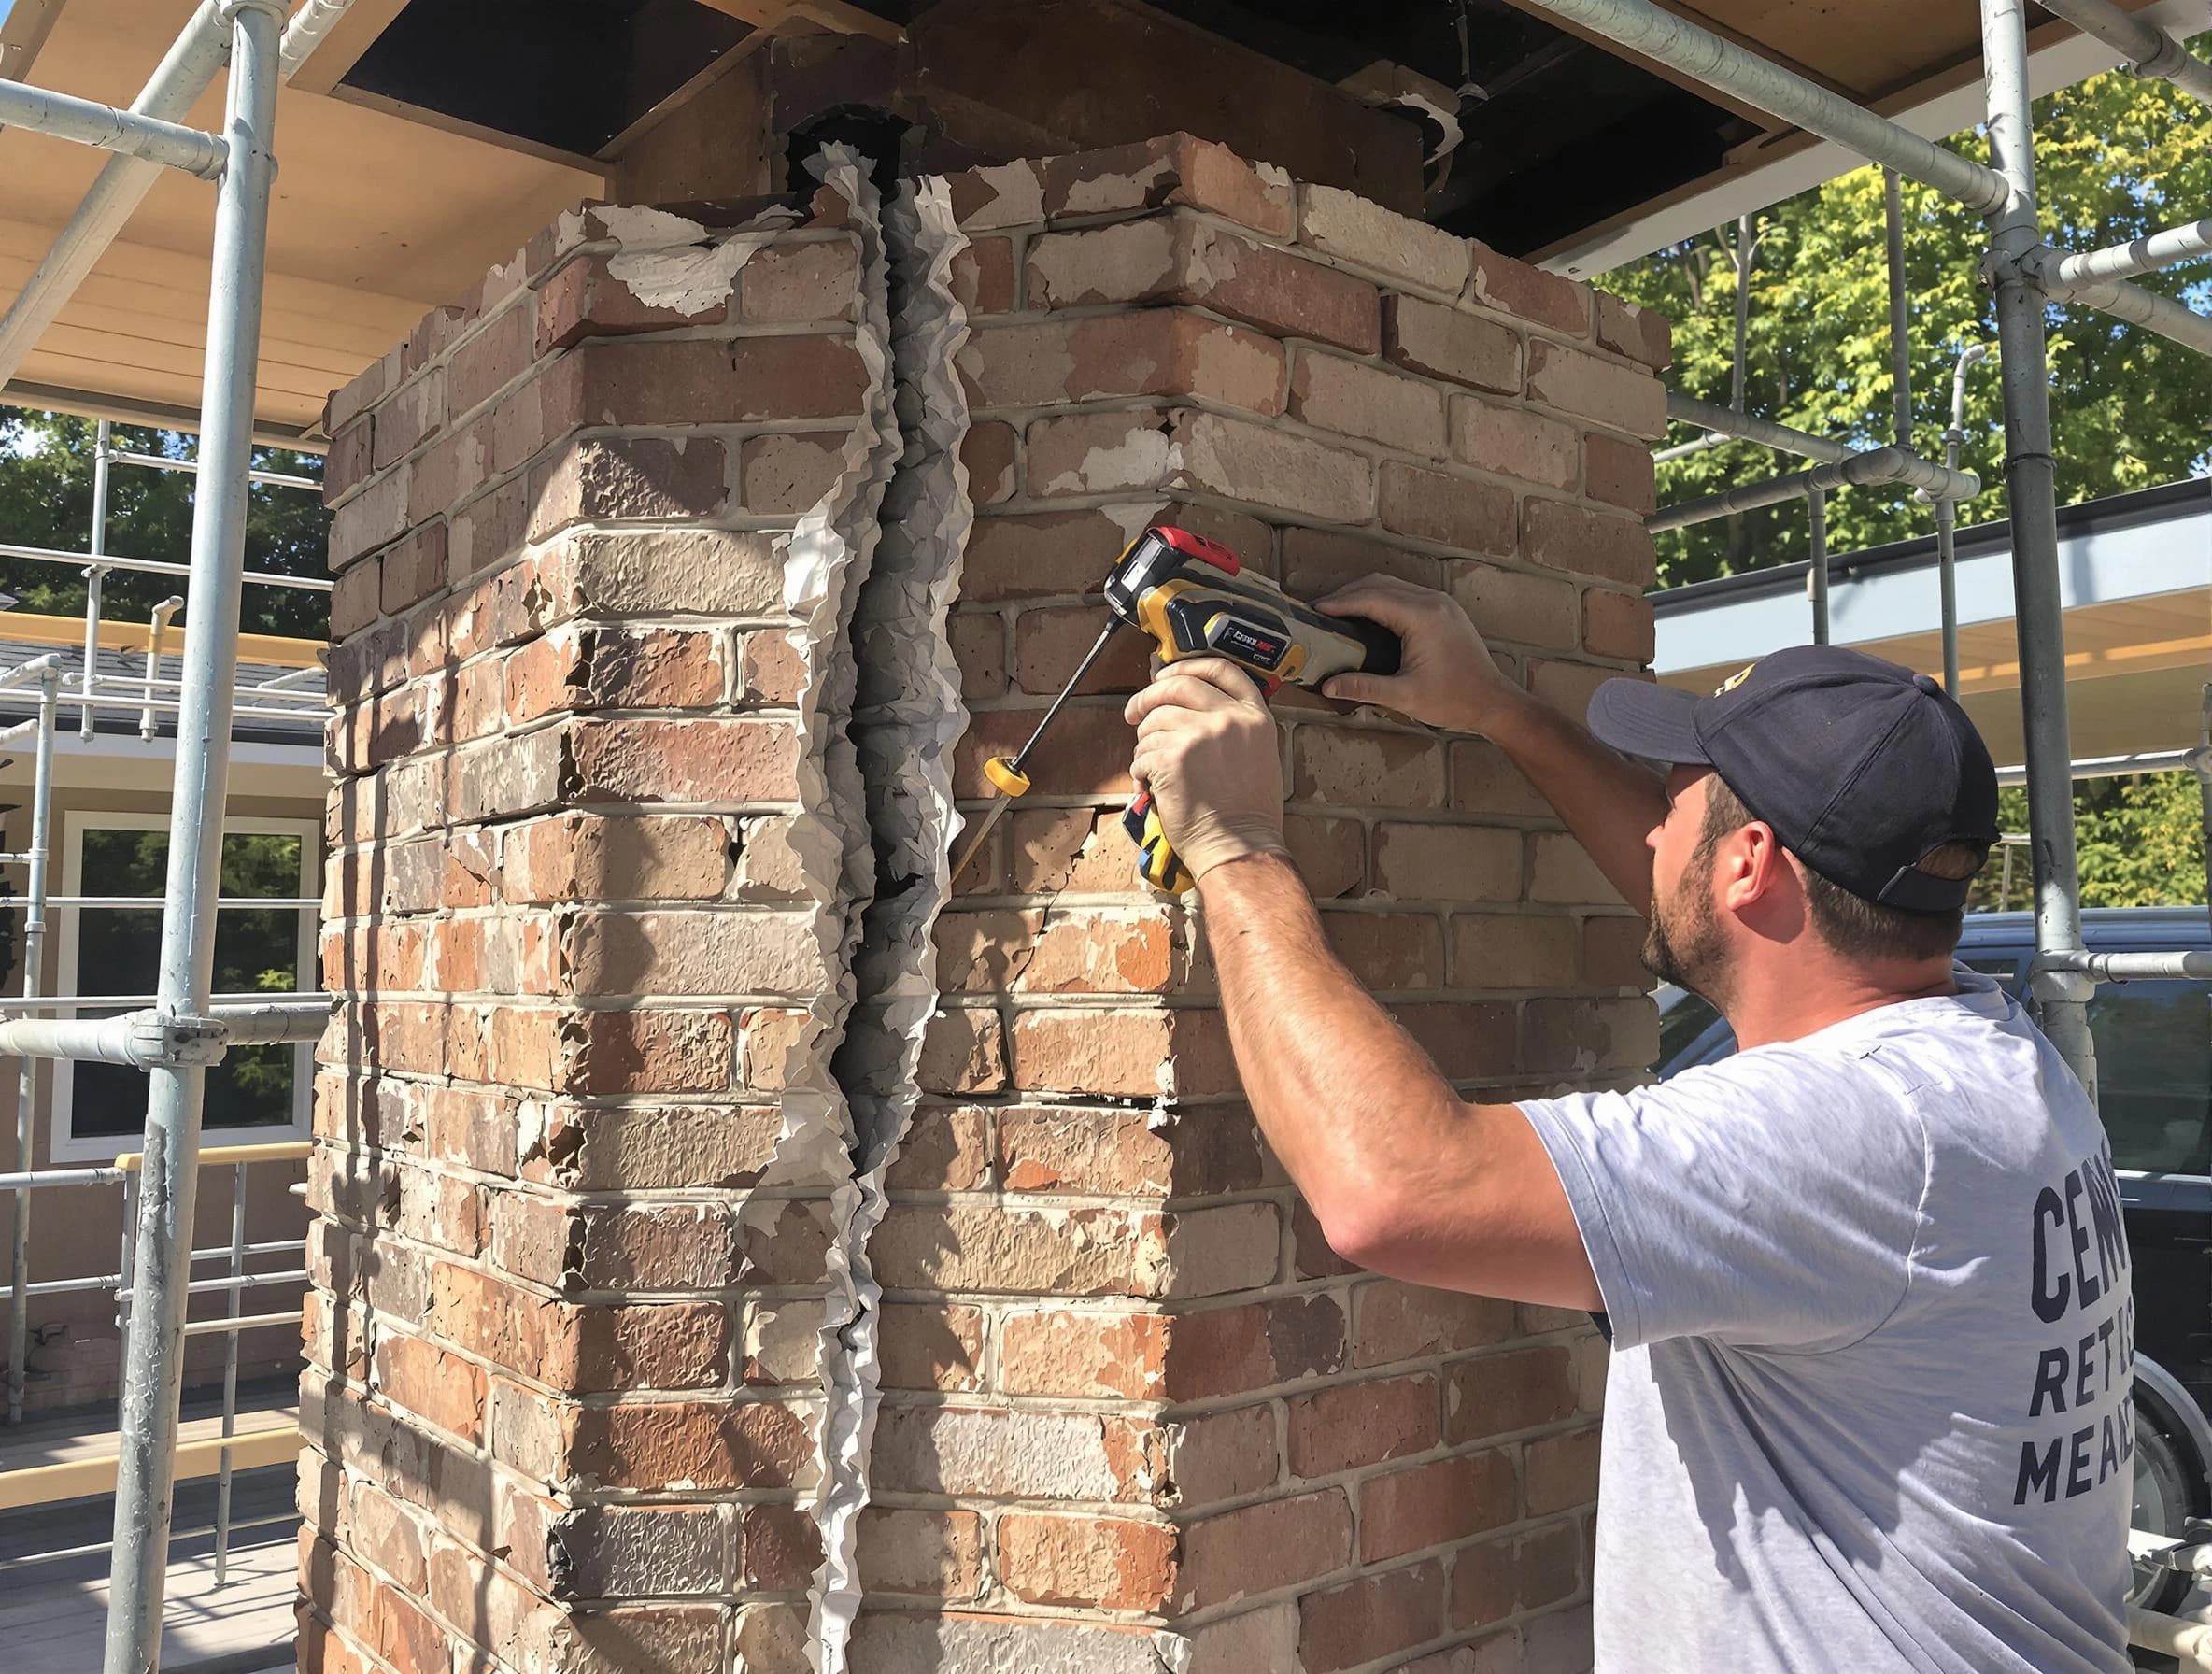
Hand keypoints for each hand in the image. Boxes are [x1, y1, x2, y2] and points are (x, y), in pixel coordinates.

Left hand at [1123, 659, 1288, 881]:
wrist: (1240, 847)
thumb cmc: (1248, 814)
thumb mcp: (1259, 755)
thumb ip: (1233, 725)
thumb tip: (1189, 709)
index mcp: (1254, 716)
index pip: (1220, 669)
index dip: (1187, 666)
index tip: (1166, 675)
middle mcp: (1228, 718)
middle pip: (1177, 686)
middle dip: (1148, 697)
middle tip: (1134, 712)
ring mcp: (1199, 735)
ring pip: (1152, 723)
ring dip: (1144, 746)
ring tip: (1152, 769)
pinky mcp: (1172, 757)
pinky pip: (1141, 755)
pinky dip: (1139, 772)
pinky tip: (1151, 788)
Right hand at [1316, 575, 1524, 735]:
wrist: (1494, 702)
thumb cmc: (1454, 700)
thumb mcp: (1404, 697)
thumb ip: (1364, 687)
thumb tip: (1327, 686)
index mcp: (1423, 617)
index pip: (1371, 598)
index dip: (1339, 603)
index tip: (1314, 610)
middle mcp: (1433, 601)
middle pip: (1380, 583)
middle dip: (1347, 594)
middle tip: (1321, 610)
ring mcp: (1441, 603)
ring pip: (1393, 585)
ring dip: (1364, 594)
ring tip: (1338, 612)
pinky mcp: (1444, 610)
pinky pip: (1406, 594)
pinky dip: (1382, 599)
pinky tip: (1367, 616)